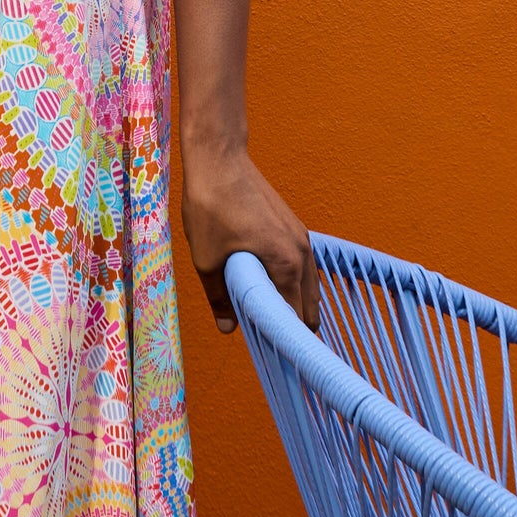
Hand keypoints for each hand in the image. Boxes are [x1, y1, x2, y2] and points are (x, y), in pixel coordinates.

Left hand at [181, 142, 318, 332]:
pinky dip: (292, 285)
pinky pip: (301, 268)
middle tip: (268, 345)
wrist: (218, 159)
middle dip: (292, 328)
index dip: (285, 341)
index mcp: (286, 264)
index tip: (276, 358)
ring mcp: (302, 238)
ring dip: (293, 305)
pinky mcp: (294, 228)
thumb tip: (229, 329)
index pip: (295, 318)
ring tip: (267, 322)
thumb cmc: (210, 206)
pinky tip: (269, 291)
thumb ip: (221, 297)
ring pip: (308, 287)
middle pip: (309, 306)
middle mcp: (302, 253)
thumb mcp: (207, 260)